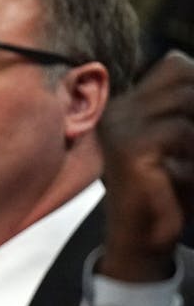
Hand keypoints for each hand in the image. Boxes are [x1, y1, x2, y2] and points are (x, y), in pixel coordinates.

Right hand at [98, 50, 193, 282]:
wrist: (143, 239)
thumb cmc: (171, 191)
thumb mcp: (185, 139)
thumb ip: (191, 111)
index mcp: (128, 104)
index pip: (175, 66)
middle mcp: (118, 110)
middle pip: (184, 77)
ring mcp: (120, 128)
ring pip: (188, 101)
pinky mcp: (129, 150)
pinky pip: (182, 131)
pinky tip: (191, 174)